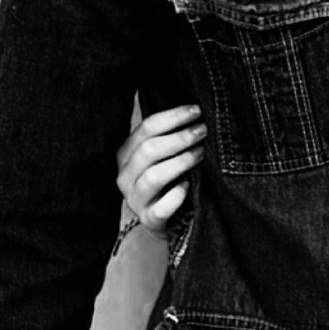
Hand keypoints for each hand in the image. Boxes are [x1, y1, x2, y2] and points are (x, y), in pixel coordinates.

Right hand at [116, 105, 206, 234]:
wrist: (163, 219)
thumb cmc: (166, 179)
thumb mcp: (160, 155)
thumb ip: (168, 135)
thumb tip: (195, 110)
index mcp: (126, 153)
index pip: (146, 128)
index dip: (173, 117)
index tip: (197, 111)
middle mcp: (125, 175)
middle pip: (149, 150)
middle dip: (180, 137)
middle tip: (203, 131)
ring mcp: (135, 199)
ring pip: (153, 176)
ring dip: (181, 161)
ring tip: (201, 153)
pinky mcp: (149, 219)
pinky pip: (161, 208)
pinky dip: (176, 196)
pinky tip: (188, 186)